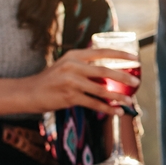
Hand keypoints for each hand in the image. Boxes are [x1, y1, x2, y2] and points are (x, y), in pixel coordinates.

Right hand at [22, 47, 139, 115]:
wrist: (28, 92)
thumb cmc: (50, 80)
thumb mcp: (66, 66)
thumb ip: (84, 67)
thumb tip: (108, 74)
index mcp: (74, 55)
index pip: (102, 52)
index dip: (120, 55)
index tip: (135, 58)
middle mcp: (73, 66)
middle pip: (104, 70)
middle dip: (123, 77)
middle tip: (137, 81)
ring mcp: (71, 81)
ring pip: (101, 89)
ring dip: (118, 96)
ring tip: (130, 101)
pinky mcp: (69, 97)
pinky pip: (93, 103)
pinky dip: (107, 108)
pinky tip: (116, 112)